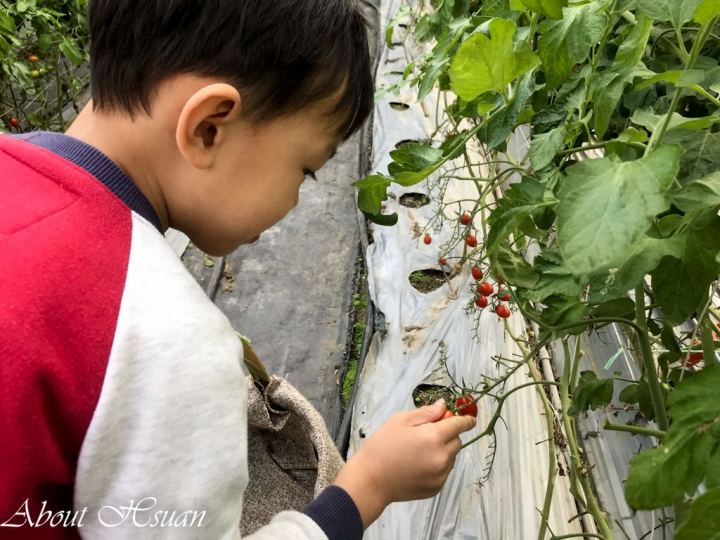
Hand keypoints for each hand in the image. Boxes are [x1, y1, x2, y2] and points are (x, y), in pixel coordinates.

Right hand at [333, 399, 475, 527]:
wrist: (371, 480)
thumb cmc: (382, 447)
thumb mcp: (401, 421)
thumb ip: (426, 413)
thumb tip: (443, 406)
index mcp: (433, 437)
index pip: (459, 425)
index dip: (465, 420)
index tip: (470, 419)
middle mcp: (441, 457)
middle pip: (457, 442)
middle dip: (448, 435)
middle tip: (427, 434)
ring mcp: (440, 475)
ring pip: (451, 457)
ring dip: (443, 451)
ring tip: (419, 452)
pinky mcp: (436, 488)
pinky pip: (444, 471)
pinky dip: (437, 465)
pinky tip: (418, 464)